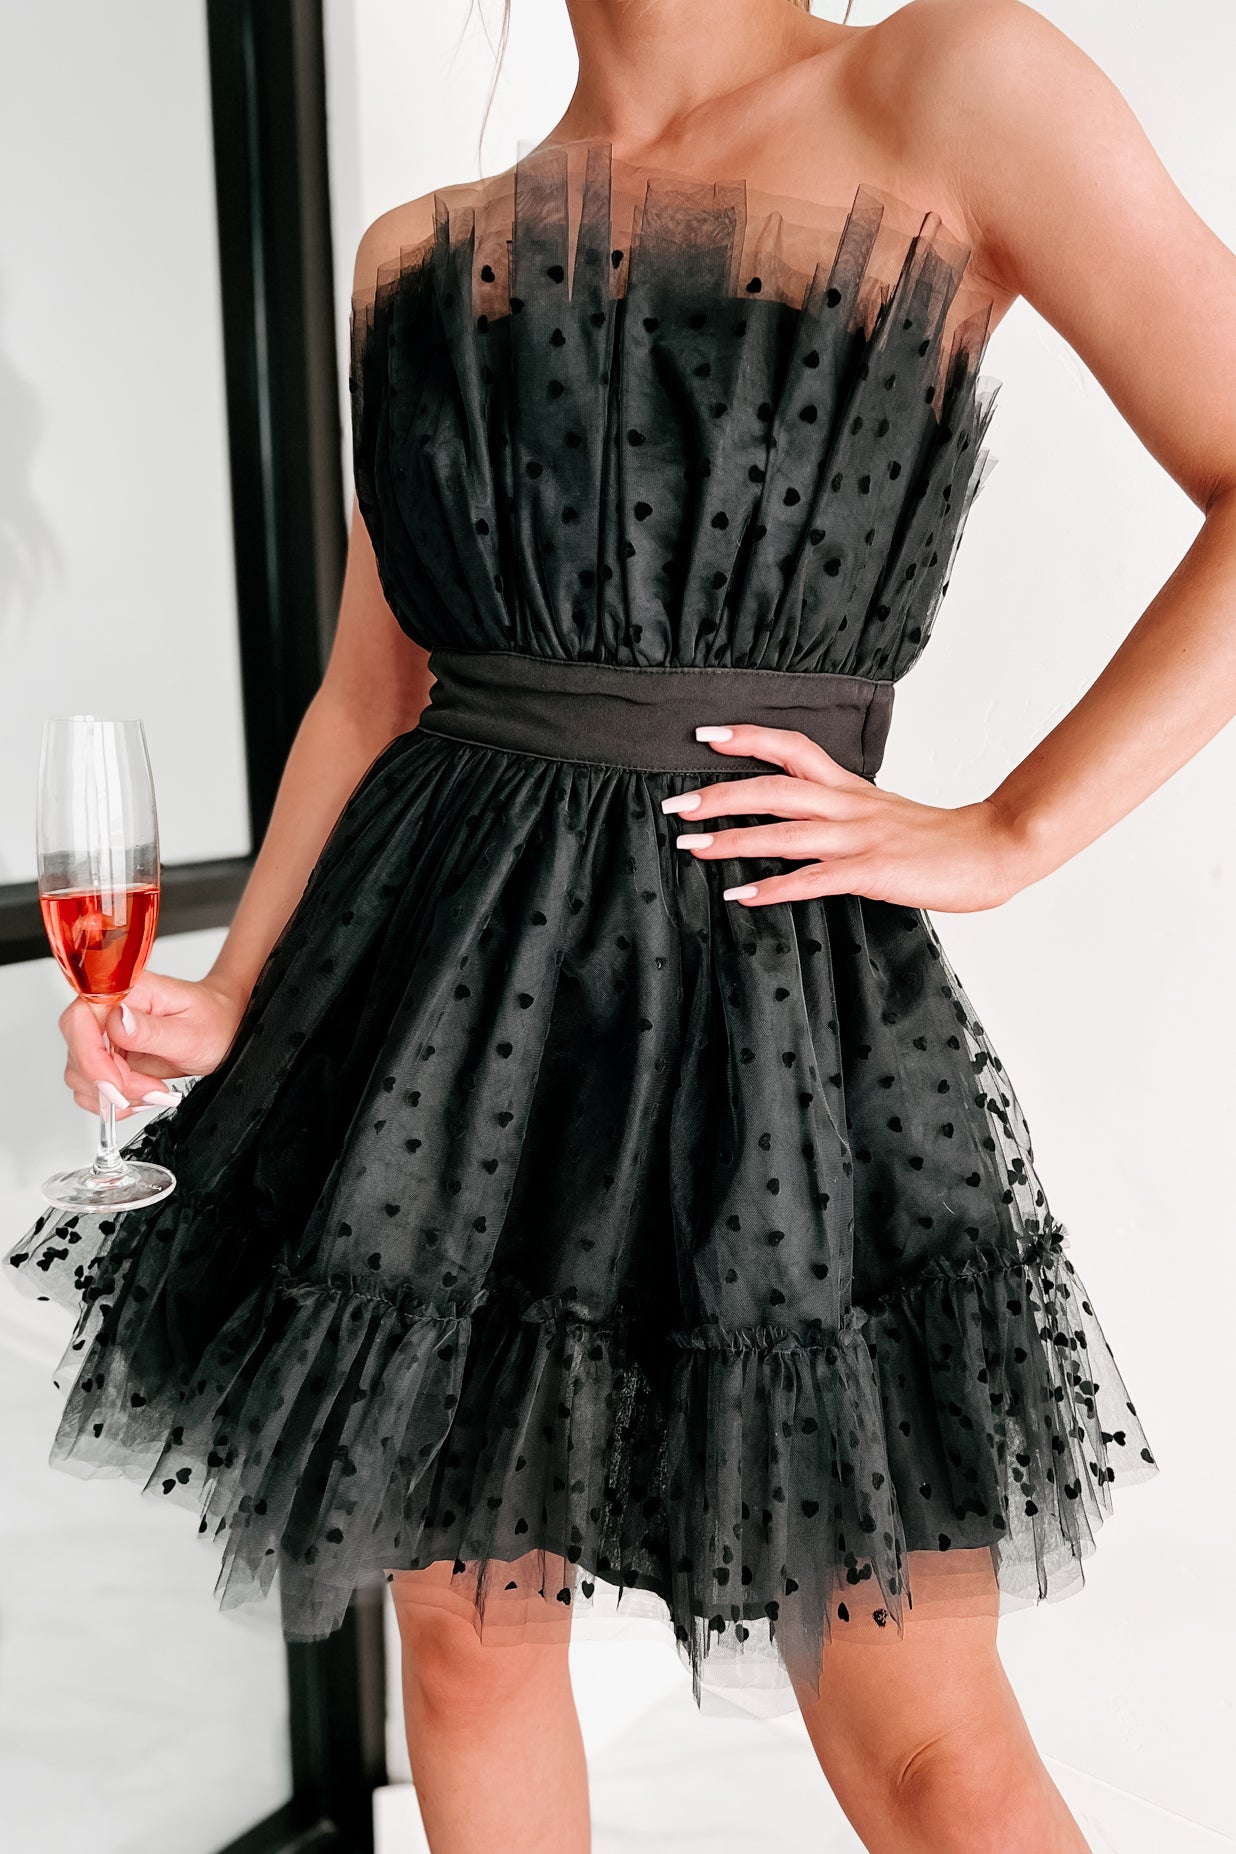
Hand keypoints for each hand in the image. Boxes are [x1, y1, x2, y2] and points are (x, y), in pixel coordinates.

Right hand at [59, 969, 248, 1119]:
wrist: (224, 1027)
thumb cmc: (214, 1020)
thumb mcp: (191, 1030)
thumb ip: (151, 1030)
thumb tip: (117, 1021)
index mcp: (125, 992)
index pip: (79, 1021)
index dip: (91, 1059)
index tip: (117, 1084)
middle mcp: (108, 1010)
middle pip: (79, 1054)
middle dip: (112, 1083)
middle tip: (151, 1090)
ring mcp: (106, 1035)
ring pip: (82, 1075)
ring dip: (115, 1095)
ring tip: (153, 1092)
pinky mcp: (110, 1056)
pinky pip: (93, 1086)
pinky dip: (114, 1100)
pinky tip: (142, 1095)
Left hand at [662, 723, 1026, 911]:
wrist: (996, 848)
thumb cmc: (939, 839)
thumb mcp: (882, 813)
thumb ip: (841, 812)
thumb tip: (797, 819)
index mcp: (849, 788)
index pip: (791, 749)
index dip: (747, 737)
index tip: (704, 734)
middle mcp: (848, 806)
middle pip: (773, 788)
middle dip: (719, 794)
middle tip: (675, 804)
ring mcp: (860, 839)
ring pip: (785, 832)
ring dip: (733, 839)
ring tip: (690, 847)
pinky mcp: (873, 872)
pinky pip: (814, 880)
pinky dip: (774, 888)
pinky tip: (741, 896)